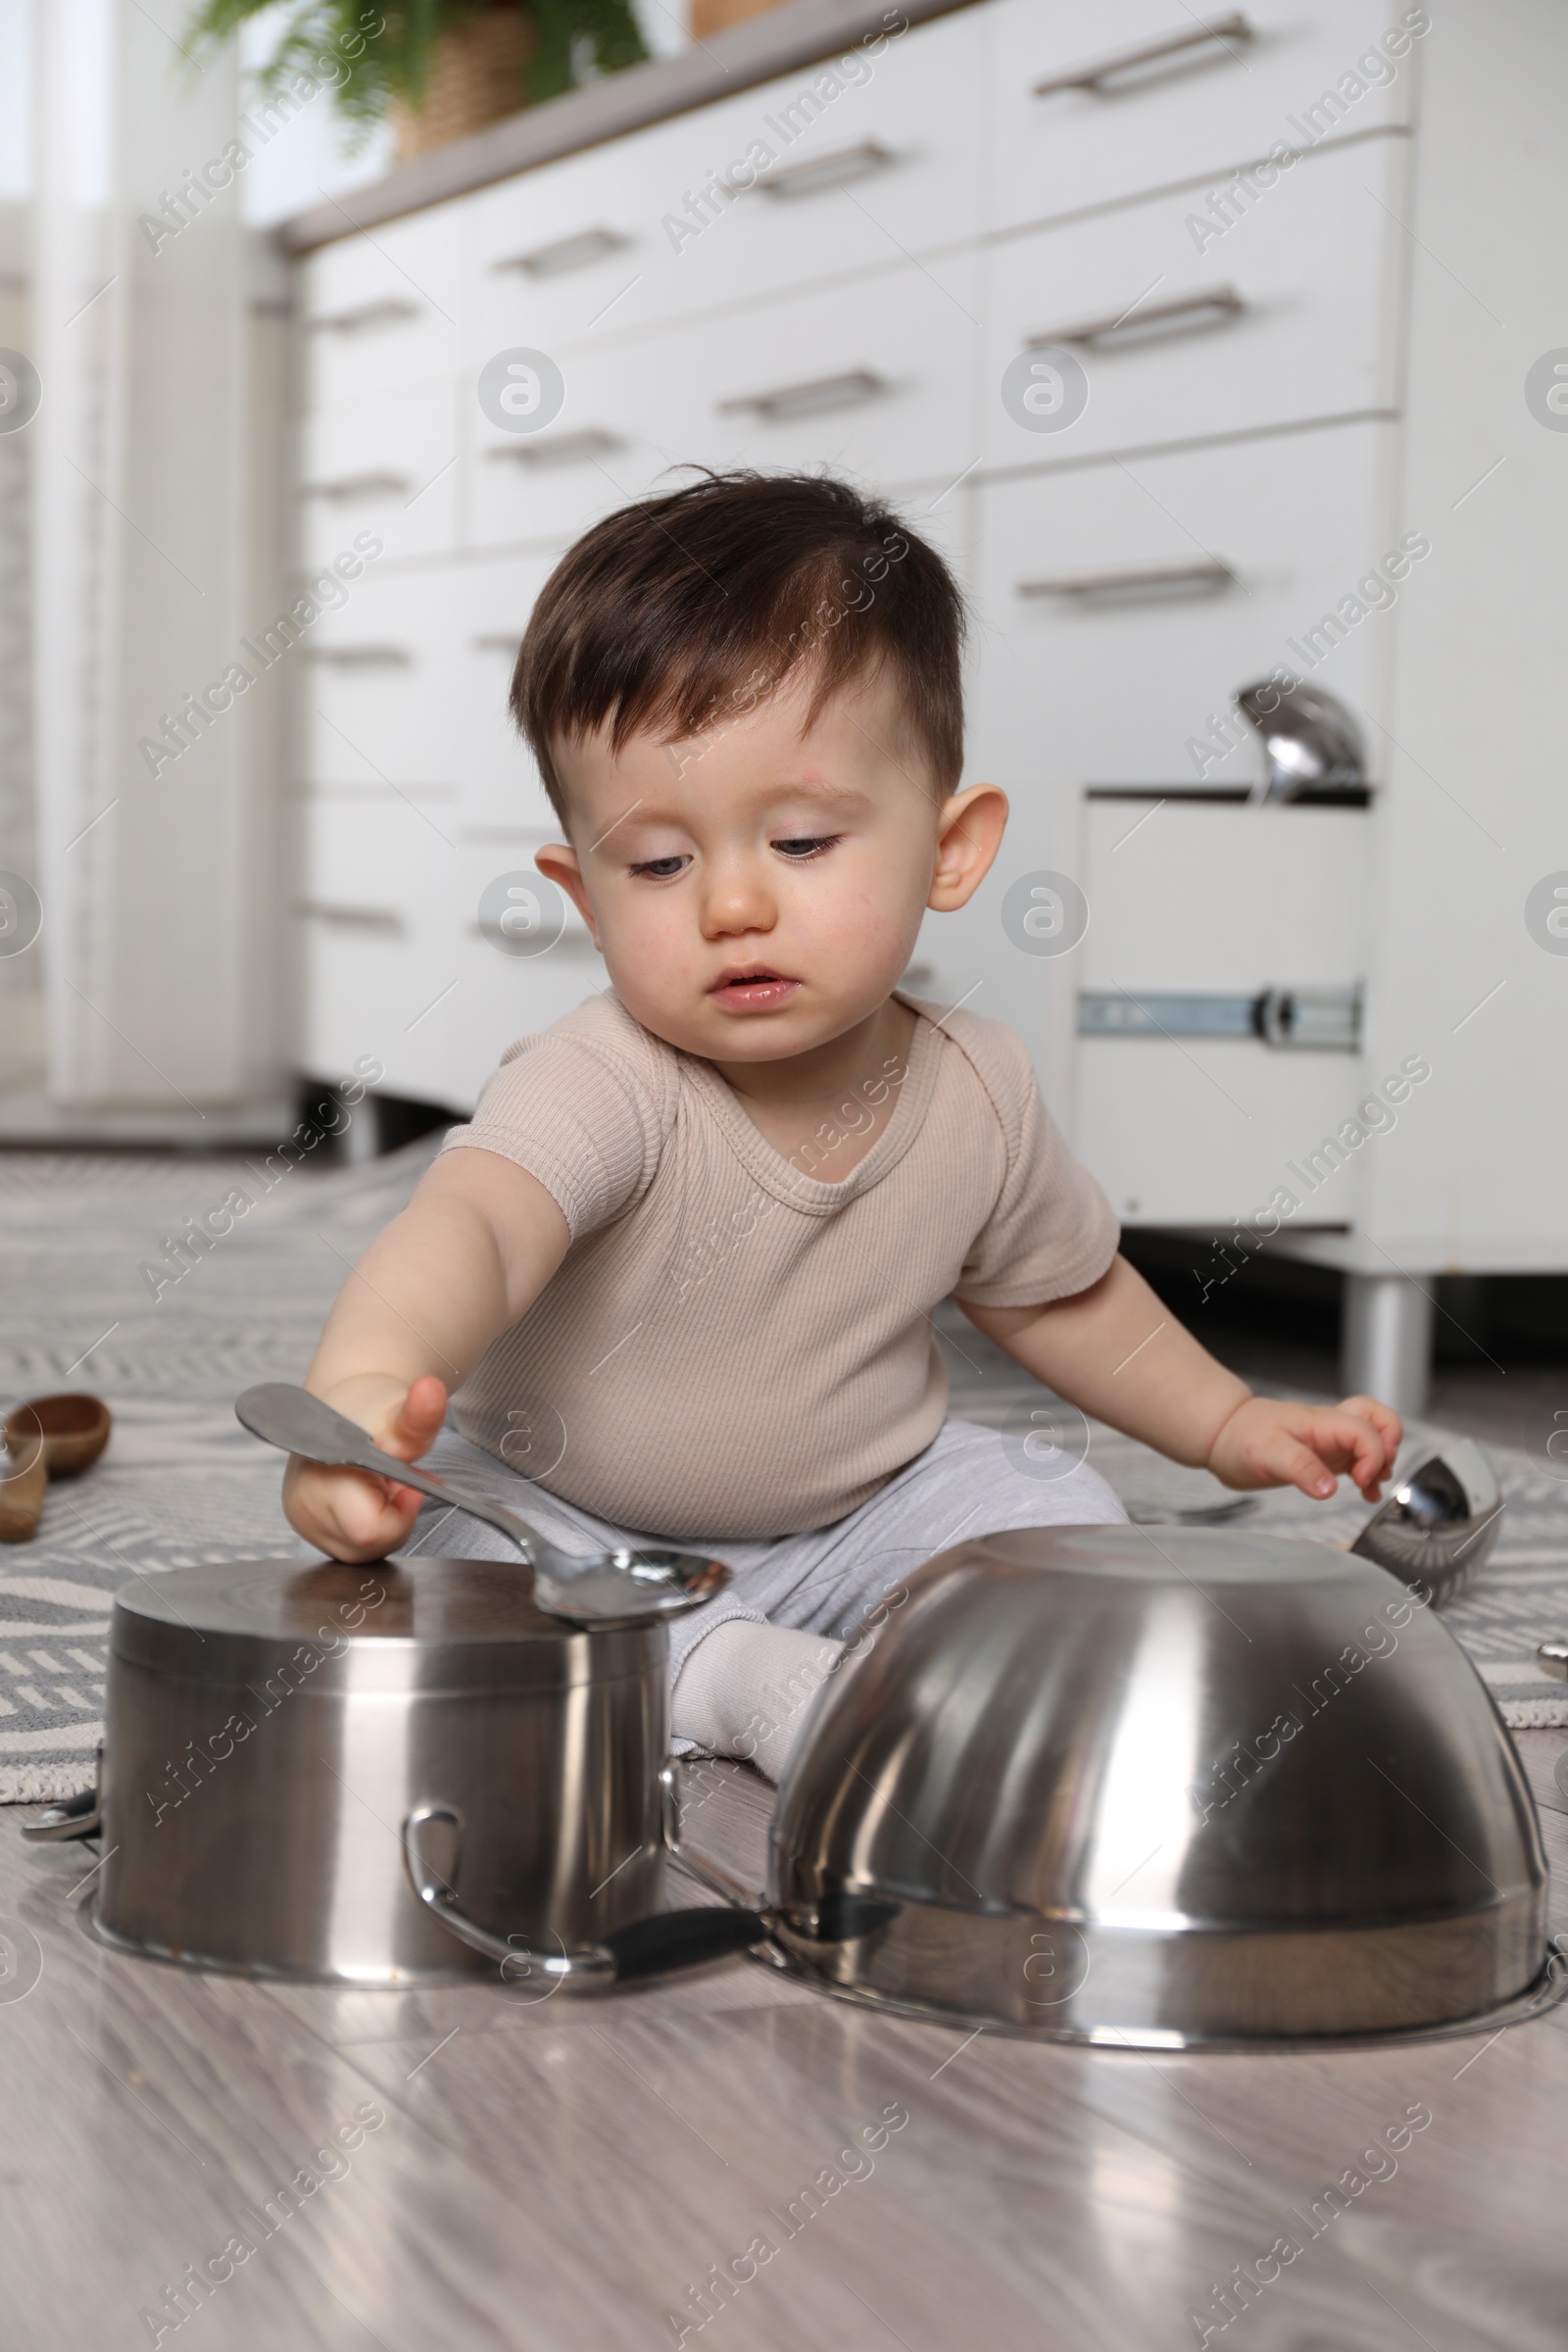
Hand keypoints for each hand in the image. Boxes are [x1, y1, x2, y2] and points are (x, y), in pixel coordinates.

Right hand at [282, 1373, 448, 1562]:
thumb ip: (419, 1417)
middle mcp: (304, 1507)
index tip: (408, 1485)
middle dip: (393, 1517)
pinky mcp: (307, 1528)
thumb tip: (432, 1390)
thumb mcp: (401, 1415)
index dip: (399, 1515)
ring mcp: (303, 1522)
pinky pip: (350, 1546)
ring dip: (382, 1522)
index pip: (368, 1531)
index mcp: (321, 1480)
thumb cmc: (370, 1412)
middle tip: (392, 1482)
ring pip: (361, 1552)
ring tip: (378, 1486)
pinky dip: (368, 1525)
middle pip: (368, 1547)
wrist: (341, 1406)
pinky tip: (368, 1499)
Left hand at [1206, 1392, 1402, 1502]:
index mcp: (1322, 1423)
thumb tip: (1328, 1488)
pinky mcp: (1326, 1455)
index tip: (1360, 1480)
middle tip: (1376, 1474)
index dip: (1373, 1455)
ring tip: (1371, 1486)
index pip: (1365, 1431)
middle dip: (1390, 1446)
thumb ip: (1300, 1469)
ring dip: (1383, 1460)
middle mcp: (1331, 1428)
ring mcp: (1331, 1440)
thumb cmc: (1242, 1438)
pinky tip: (1366, 1492)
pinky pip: (1360, 1457)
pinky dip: (1370, 1473)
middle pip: (1380, 1419)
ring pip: (1375, 1437)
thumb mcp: (1266, 1455)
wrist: (1223, 1435)